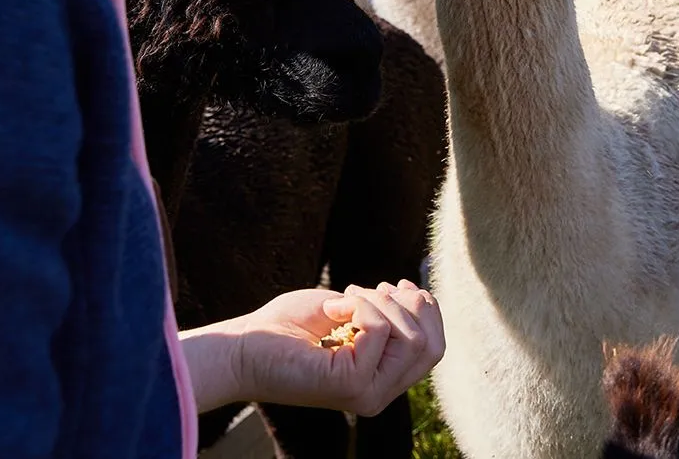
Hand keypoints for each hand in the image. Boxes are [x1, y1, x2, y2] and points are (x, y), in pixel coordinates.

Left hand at [181, 281, 443, 416]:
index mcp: (382, 379)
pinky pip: (380, 329)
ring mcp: (368, 393)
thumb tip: (421, 295)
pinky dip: (360, 305)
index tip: (397, 284)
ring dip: (382, 303)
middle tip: (374, 288)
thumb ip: (387, 311)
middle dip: (410, 305)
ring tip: (346, 297)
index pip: (435, 349)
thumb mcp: (349, 311)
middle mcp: (380, 393)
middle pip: (432, 346)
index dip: (427, 310)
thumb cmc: (289, 328)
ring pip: (412, 338)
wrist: (243, 347)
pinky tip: (332, 308)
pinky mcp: (351, 383)